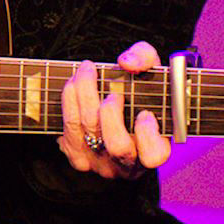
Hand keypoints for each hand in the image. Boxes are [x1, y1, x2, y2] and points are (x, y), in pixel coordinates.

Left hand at [58, 41, 169, 179]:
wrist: (116, 112)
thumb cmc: (139, 93)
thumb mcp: (150, 72)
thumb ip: (145, 59)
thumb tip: (127, 62)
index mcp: (153, 150)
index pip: (154, 156)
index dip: (148, 136)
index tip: (145, 114)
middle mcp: (128, 164)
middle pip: (117, 146)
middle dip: (111, 114)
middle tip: (113, 92)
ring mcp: (102, 164)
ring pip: (88, 132)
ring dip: (84, 95)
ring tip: (87, 71)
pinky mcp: (78, 158)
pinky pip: (69, 128)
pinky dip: (70, 101)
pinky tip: (73, 84)